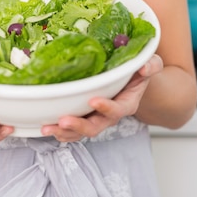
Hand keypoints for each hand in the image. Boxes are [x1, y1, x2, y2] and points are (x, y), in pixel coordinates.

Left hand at [41, 54, 163, 141]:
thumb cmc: (138, 71)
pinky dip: (59, 130)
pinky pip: (72, 130)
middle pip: (95, 127)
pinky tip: (45, 127)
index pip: (117, 110)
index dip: (106, 107)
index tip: (94, 100)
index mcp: (126, 104)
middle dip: (79, 126)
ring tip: (48, 128)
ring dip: (64, 132)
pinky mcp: (84, 117)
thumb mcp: (150, 65)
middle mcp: (110, 116)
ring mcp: (96, 118)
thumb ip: (151, 66)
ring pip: (80, 132)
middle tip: (63, 121)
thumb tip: (144, 67)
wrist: (132, 80)